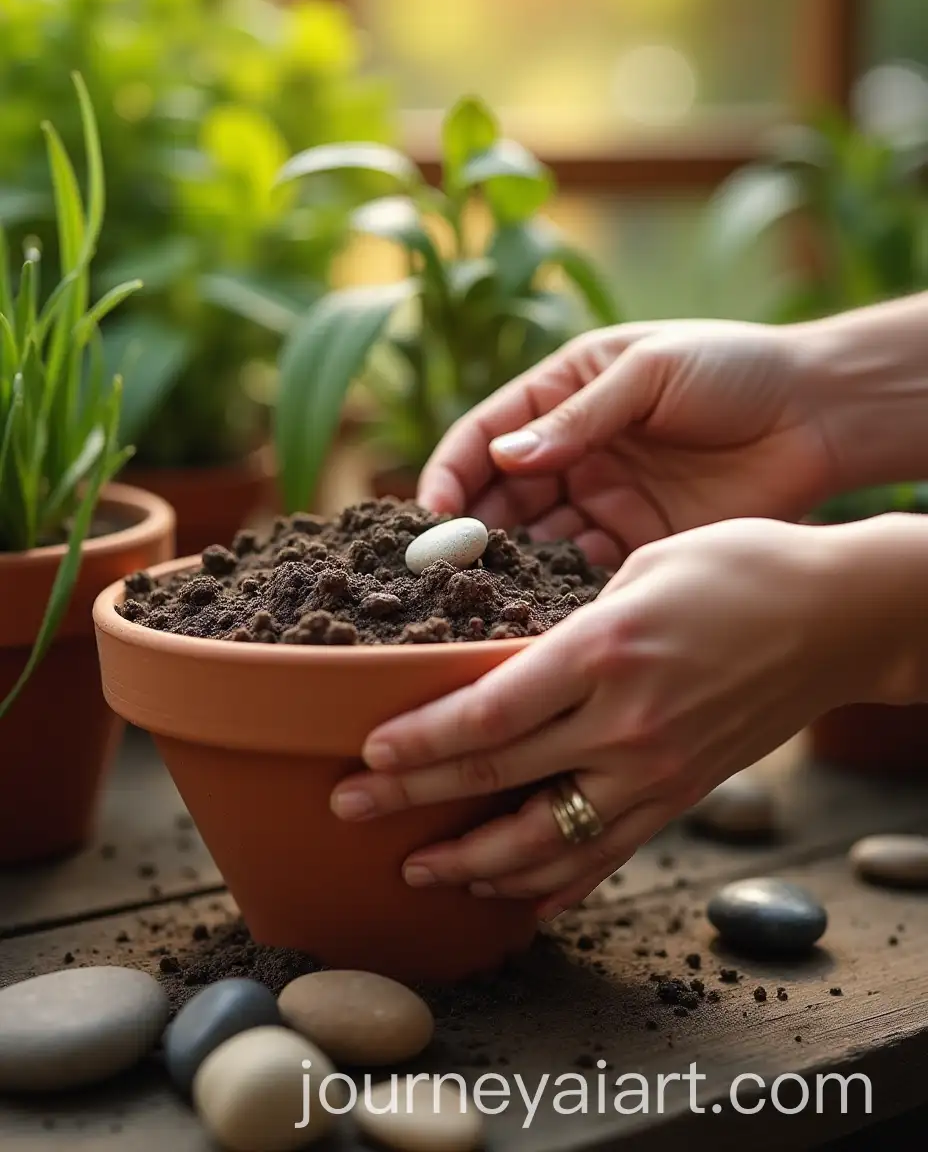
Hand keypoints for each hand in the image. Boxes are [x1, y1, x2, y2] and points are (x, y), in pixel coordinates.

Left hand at [330, 519, 879, 917]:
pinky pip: (607, 855)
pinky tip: (513, 895)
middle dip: (411, 797)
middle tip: (347, 807)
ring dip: (472, 860)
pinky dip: (554, 881)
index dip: (419, 741)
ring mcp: (657, 771)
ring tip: (417, 868)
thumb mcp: (641, 569)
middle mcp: (626, 722)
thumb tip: (504, 671)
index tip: (367, 753)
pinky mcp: (683, 796)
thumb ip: (570, 627)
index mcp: (604, 651)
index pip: (489, 712)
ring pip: (547, 839)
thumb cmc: (740, 569)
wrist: (839, 616)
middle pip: (497, 774)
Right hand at [418, 321, 839, 566]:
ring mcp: (602, 501)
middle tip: (444, 572)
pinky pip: (584, 573)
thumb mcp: (649, 373)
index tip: (428, 515)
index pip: (485, 435)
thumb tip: (503, 458)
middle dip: (468, 532)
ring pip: (534, 542)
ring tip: (481, 598)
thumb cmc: (733, 368)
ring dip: (507, 568)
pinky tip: (538, 612)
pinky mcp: (637, 543)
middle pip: (499, 498)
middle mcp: (571, 453)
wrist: (819, 414)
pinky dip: (558, 592)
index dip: (451, 473)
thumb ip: (578, 418)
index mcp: (562, 394)